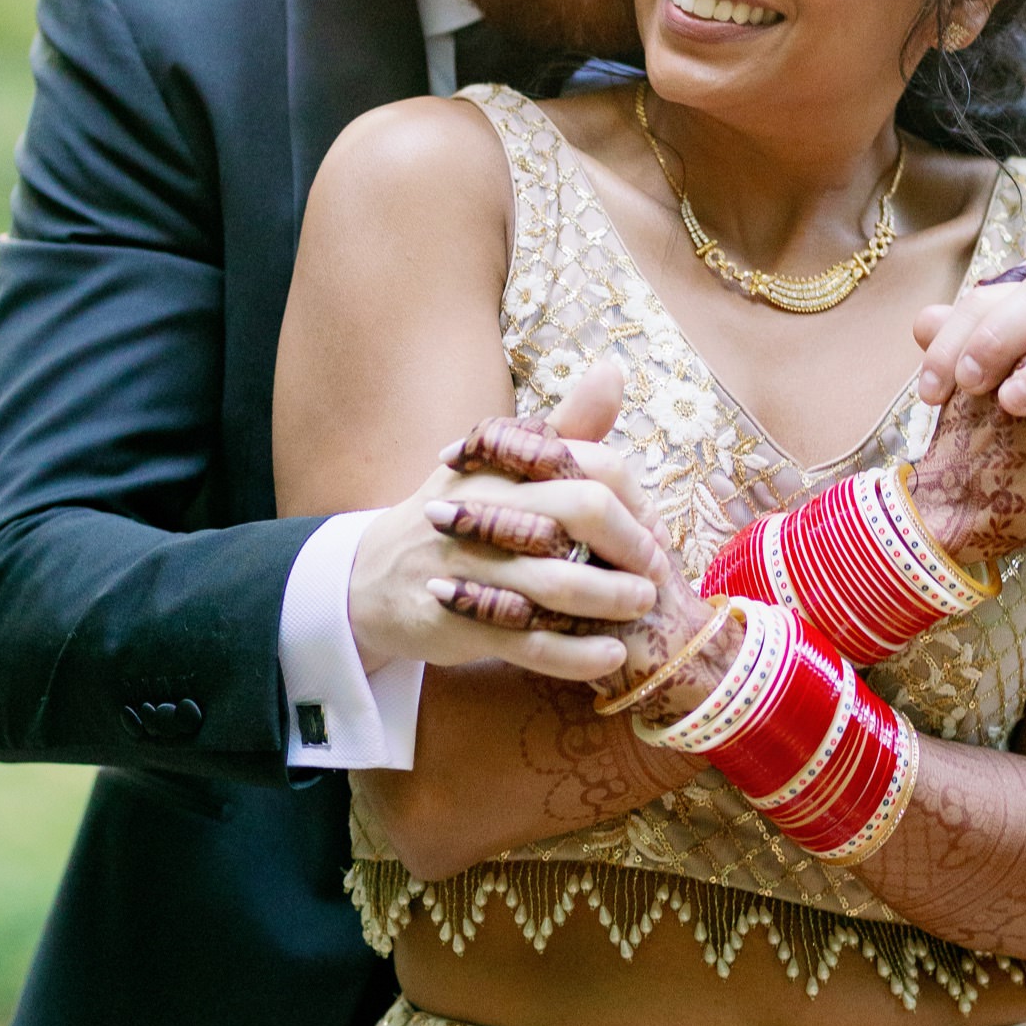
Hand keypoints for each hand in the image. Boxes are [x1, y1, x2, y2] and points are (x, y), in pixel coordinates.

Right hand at [347, 364, 661, 683]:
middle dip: (631, 543)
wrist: (371, 577)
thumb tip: (613, 370)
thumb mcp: (500, 465)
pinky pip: (530, 642)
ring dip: (613, 598)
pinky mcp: (458, 623)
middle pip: (579, 512)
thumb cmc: (458, 515)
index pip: (589, 464)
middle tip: (654, 572)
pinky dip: (577, 654)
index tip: (650, 528)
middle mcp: (485, 509)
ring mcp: (469, 568)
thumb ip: (565, 429)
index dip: (634, 498)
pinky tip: (610, 655)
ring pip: (558, 583)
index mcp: (502, 465)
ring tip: (641, 607)